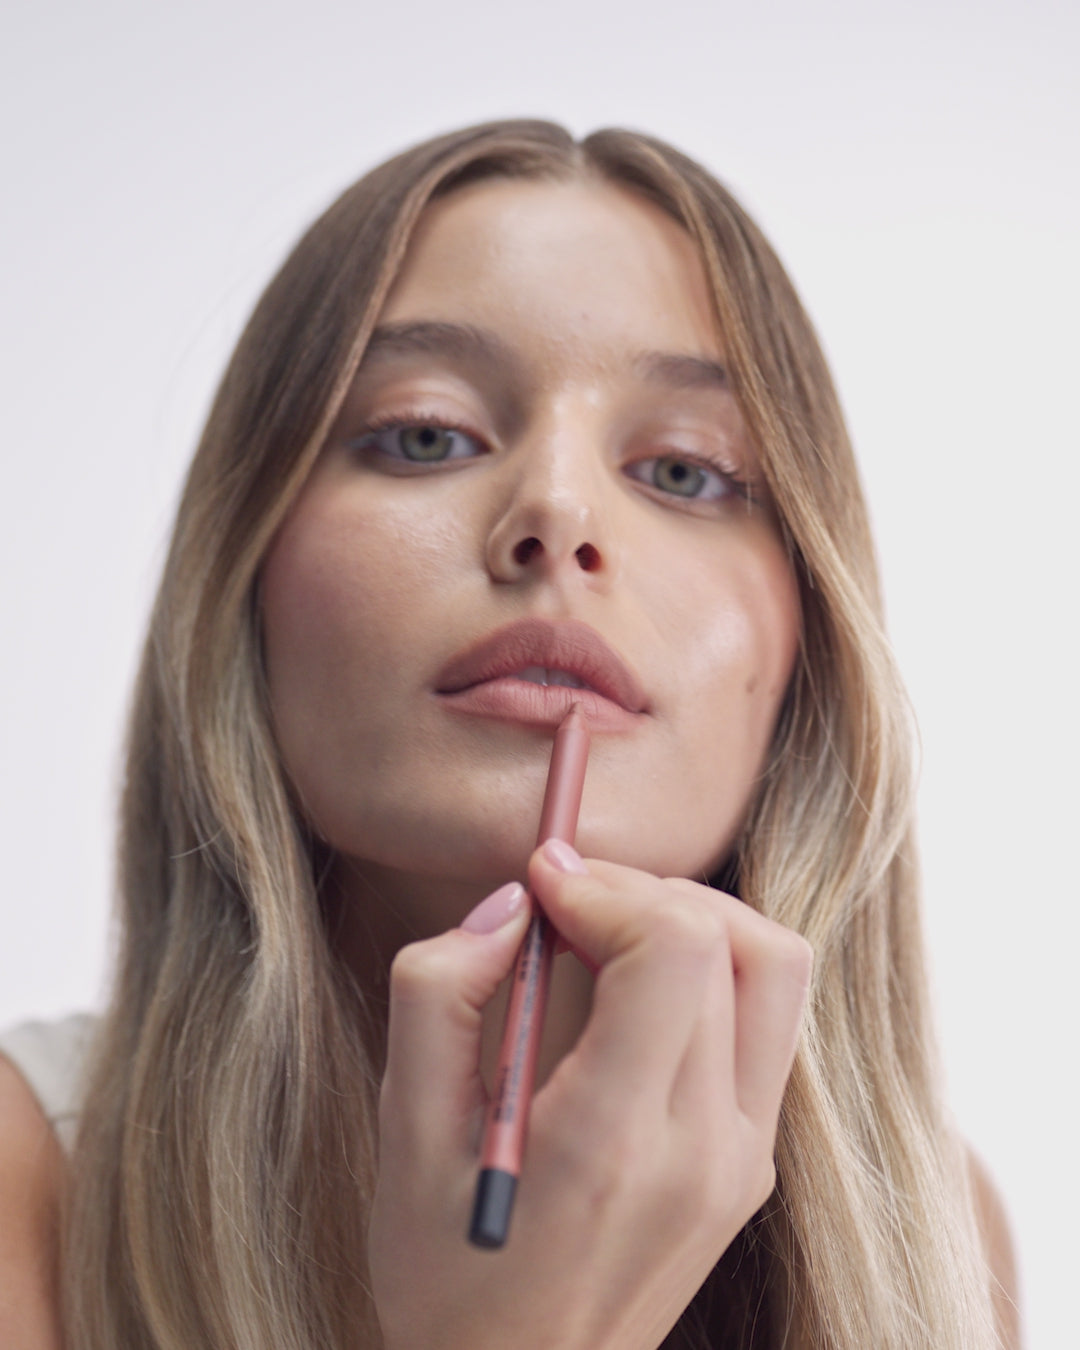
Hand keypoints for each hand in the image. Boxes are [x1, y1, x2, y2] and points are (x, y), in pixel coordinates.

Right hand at [368, 843, 811, 1349]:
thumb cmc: (448, 1275)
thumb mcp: (404, 1134)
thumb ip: (440, 995)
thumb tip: (514, 905)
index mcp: (613, 1140)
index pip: (674, 949)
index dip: (608, 886)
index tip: (543, 881)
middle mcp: (703, 1148)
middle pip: (730, 942)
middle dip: (642, 888)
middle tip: (566, 902)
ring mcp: (741, 1159)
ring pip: (774, 969)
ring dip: (695, 919)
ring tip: (612, 931)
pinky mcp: (750, 1164)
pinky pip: (767, 1020)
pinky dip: (714, 970)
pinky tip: (638, 988)